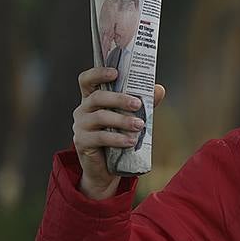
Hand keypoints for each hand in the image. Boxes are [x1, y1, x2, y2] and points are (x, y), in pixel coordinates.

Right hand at [73, 67, 165, 199]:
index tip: (116, 72)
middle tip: (138, 104)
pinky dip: (117, 138)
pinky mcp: (82, 142)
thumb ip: (144, 103)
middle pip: (97, 97)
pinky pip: (99, 137)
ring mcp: (80, 126)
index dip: (98, 73)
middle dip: (119, 98)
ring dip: (121, 120)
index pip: (87, 80)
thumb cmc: (119, 136)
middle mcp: (83, 110)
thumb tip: (159, 89)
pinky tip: (130, 141)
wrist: (107, 168)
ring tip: (139, 125)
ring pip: (100, 117)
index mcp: (92, 99)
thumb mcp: (132, 117)